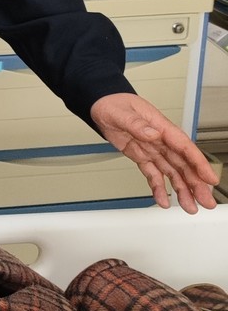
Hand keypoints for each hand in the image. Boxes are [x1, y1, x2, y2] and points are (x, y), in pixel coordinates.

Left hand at [91, 93, 217, 212]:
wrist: (102, 106)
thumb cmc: (113, 104)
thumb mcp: (121, 112)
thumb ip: (136, 123)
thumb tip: (152, 133)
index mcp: (160, 127)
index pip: (184, 147)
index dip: (199, 163)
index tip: (209, 178)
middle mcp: (160, 140)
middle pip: (183, 164)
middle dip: (196, 183)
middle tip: (205, 201)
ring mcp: (153, 150)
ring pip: (172, 172)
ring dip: (182, 190)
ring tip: (189, 206)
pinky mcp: (142, 157)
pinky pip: (153, 174)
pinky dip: (159, 188)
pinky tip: (163, 200)